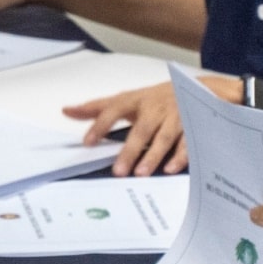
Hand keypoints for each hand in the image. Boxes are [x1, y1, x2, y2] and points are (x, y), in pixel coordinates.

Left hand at [65, 82, 188, 176]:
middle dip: (130, 150)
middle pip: (141, 130)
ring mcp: (176, 117)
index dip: (100, 125)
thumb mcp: (126, 100)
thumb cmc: (154, 99)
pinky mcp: (193, 126)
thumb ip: (97, 109)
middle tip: (118, 171)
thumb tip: (66, 111)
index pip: (114, 110)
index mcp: (135, 100)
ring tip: (141, 173)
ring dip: (153, 155)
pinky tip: (170, 169)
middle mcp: (155, 108)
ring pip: (164, 137)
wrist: (195, 89)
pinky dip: (180, 156)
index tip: (88, 142)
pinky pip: (187, 143)